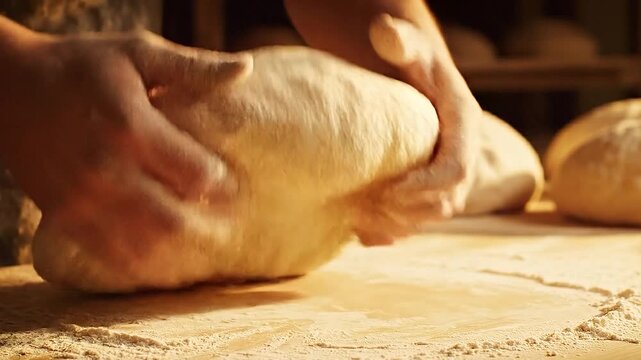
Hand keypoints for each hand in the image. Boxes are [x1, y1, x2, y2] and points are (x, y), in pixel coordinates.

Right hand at [0, 25, 248, 262]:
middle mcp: (106, 170)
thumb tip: (245, 68)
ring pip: (145, 247)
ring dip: (180, 251)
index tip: (232, 182)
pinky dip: (144, 264)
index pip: (196, 175)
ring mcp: (82, 200)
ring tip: (203, 241)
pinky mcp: (66, 217)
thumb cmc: (83, 66)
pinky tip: (165, 257)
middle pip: (174, 221)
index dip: (222, 182)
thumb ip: (192, 66)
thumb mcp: (137, 52)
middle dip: (210, 226)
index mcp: (130, 127)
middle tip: (229, 222)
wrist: (10, 89)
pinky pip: (111, 256)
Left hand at [354, 14, 482, 245]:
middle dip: (407, 212)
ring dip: (397, 226)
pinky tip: (361, 233)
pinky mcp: (426, 187)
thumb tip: (383, 32)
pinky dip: (391, 232)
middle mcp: (460, 155)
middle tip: (363, 211)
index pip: (456, 170)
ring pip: (431, 217)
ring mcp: (444, 175)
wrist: (409, 76)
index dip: (425, 188)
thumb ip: (399, 41)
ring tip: (357, 222)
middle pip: (446, 203)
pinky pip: (416, 221)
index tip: (387, 192)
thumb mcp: (406, 45)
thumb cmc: (407, 59)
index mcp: (463, 126)